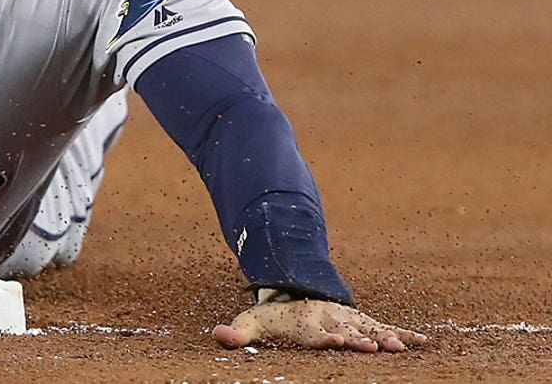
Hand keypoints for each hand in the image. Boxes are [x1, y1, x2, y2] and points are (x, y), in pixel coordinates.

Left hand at [214, 296, 428, 351]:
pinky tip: (424, 342)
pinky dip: (404, 333)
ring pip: (369, 328)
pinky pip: (385, 327)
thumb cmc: (274, 317)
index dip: (325, 337)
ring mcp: (348, 320)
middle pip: (347, 332)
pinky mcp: (362, 322)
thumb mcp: (253, 322)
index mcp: (305, 323)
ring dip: (385, 337)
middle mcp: (330, 320)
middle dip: (360, 340)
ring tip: (400, 346)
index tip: (336, 341)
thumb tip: (216, 334)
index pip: (315, 333)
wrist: (294, 292)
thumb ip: (237, 332)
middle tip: (375, 348)